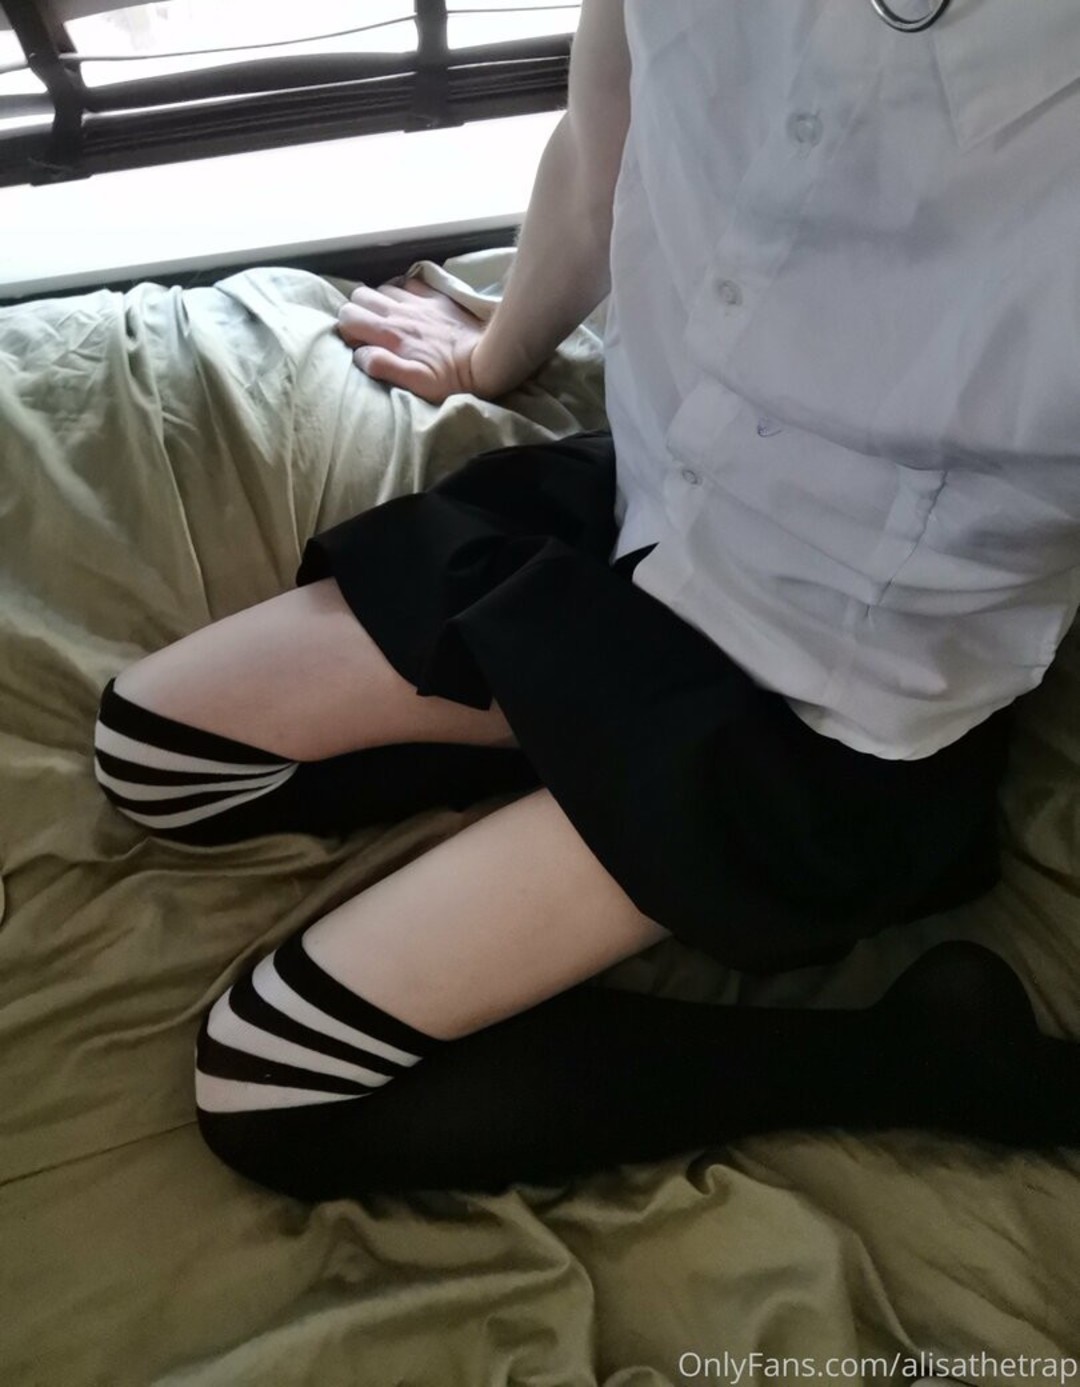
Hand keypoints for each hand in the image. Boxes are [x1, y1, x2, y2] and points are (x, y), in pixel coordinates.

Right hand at [337, 277, 487, 403]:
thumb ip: (383, 366)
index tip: (359, 344)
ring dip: (379, 302)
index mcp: (390, 333)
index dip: (347, 330)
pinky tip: (408, 305)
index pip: (348, 316)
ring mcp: (418, 300)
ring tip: (388, 319)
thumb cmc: (450, 378)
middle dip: (358, 312)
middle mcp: (399, 311)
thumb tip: (360, 354)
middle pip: (360, 296)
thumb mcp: (415, 383)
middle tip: (369, 330)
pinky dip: (402, 290)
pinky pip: (408, 281)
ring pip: (382, 287)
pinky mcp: (435, 296)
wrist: (486, 360)